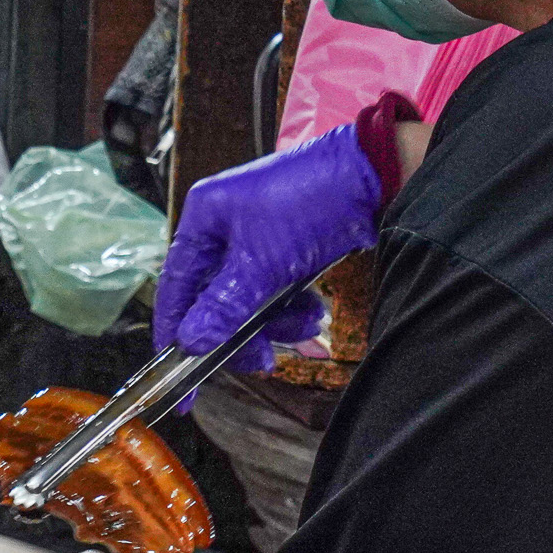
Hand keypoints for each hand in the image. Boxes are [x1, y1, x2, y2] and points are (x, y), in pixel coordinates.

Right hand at [154, 123, 380, 373]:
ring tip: (306, 322)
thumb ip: (224, 307)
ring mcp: (256, 238)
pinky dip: (293, 306)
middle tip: (263, 359)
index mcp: (203, 218)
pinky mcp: (286, 248)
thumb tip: (189, 342)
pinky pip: (276, 291)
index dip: (176, 332)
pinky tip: (313, 309)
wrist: (376, 174)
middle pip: (215, 299)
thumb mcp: (262, 263)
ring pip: (249, 300)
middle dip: (241, 331)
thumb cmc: (309, 204)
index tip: (179, 378)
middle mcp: (223, 227)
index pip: (177, 286)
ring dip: (276, 321)